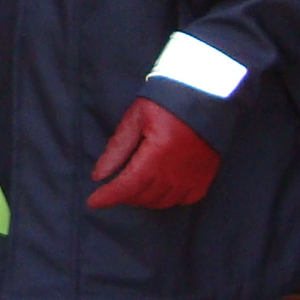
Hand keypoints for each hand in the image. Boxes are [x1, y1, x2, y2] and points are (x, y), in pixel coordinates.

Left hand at [86, 97, 221, 209]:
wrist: (204, 96)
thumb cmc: (165, 103)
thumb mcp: (135, 119)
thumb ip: (117, 148)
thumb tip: (99, 176)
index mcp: (157, 154)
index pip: (127, 186)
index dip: (108, 196)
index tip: (93, 202)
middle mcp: (176, 171)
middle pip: (142, 196)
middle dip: (124, 194)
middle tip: (116, 185)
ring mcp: (193, 177)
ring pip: (161, 202)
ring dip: (143, 198)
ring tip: (134, 186)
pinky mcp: (205, 178)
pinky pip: (184, 200)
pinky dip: (168, 199)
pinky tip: (159, 187)